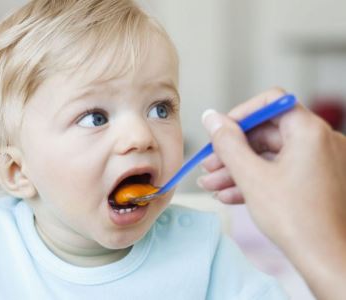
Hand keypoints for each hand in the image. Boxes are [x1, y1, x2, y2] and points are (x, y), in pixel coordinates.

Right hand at [198, 88, 345, 299]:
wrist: (326, 258)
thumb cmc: (296, 219)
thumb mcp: (251, 176)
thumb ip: (227, 142)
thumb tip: (211, 117)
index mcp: (309, 131)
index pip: (270, 103)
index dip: (239, 116)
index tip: (219, 133)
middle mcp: (319, 141)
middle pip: (266, 133)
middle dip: (232, 152)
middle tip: (209, 166)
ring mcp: (320, 162)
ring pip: (270, 155)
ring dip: (238, 170)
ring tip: (212, 186)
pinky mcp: (316, 180)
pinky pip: (281, 171)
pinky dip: (256, 180)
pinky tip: (230, 195)